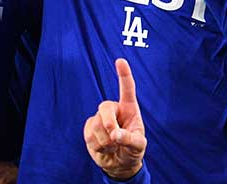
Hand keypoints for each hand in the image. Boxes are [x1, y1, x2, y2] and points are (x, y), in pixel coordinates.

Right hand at [84, 59, 145, 180]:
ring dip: (105, 141)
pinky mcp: (90, 128)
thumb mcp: (138, 146)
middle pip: (106, 107)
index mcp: (129, 109)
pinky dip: (97, 145)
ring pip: (96, 124)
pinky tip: (104, 148)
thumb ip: (129, 139)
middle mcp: (114, 110)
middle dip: (108, 123)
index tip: (120, 61)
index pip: (127, 89)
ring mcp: (101, 118)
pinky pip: (89, 134)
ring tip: (113, 146)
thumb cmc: (132, 150)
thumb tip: (115, 134)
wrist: (119, 164)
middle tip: (114, 138)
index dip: (124, 75)